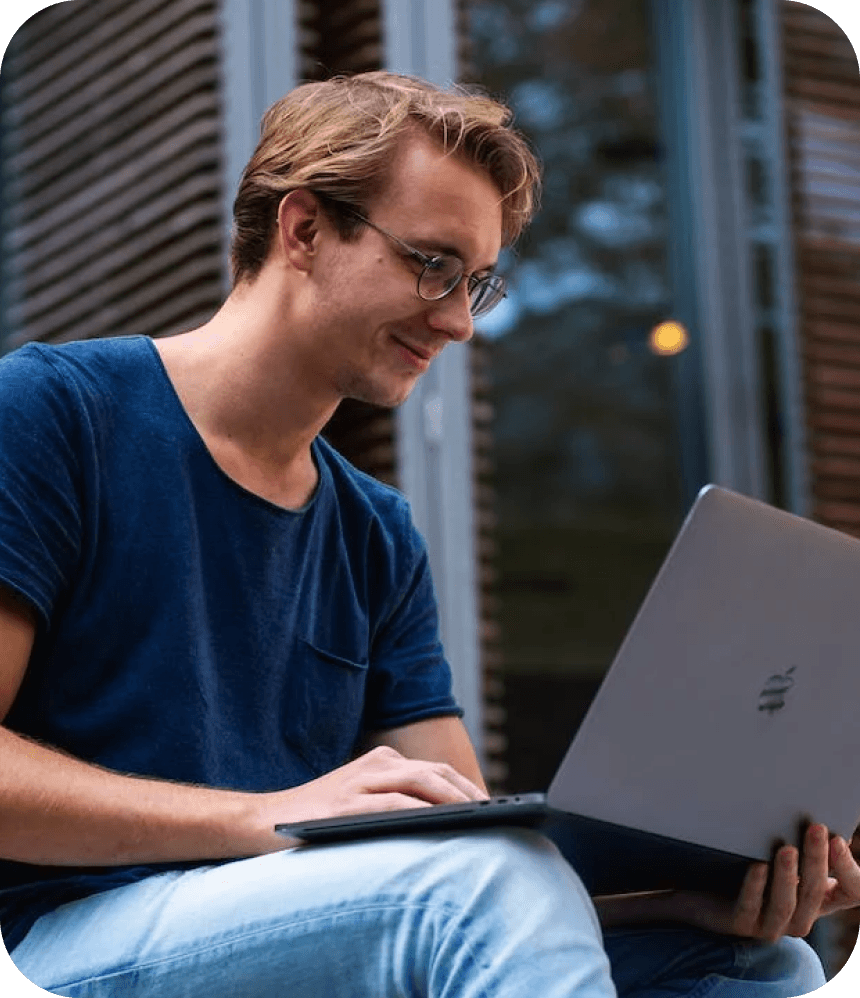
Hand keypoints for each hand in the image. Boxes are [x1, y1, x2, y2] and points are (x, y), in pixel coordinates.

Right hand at [251, 745, 487, 850]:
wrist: (262, 823)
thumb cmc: (319, 820)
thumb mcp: (363, 804)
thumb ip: (397, 804)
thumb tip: (449, 825)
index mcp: (382, 761)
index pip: (437, 771)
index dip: (468, 788)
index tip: (493, 809)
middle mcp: (375, 764)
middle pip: (436, 773)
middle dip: (470, 794)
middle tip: (496, 816)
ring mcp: (360, 781)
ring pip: (421, 782)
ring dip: (454, 799)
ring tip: (479, 819)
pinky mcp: (346, 804)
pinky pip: (393, 803)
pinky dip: (422, 811)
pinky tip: (441, 822)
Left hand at [670, 824, 859, 940]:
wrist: (701, 892)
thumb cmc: (748, 866)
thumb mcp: (783, 855)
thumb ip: (804, 843)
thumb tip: (821, 814)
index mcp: (818, 900)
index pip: (850, 893)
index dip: (848, 870)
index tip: (838, 839)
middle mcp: (799, 917)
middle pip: (815, 892)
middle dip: (816, 859)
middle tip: (816, 829)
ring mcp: (770, 924)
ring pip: (785, 905)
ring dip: (787, 875)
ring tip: (787, 848)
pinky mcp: (740, 923)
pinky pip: (750, 908)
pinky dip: (755, 887)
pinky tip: (756, 865)